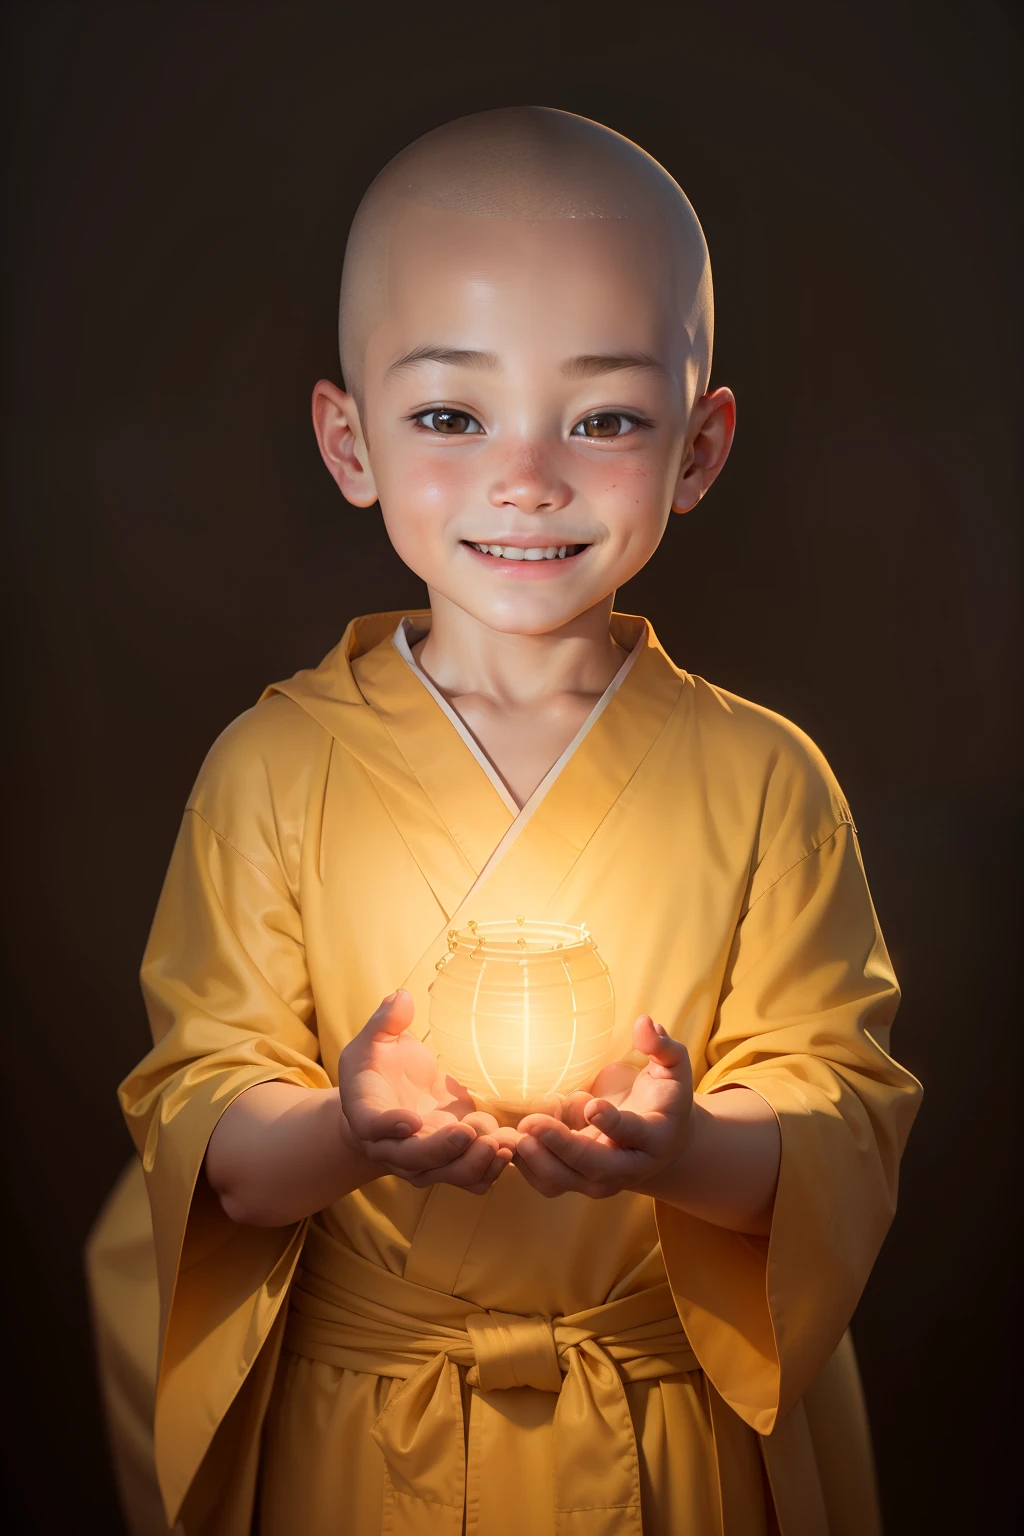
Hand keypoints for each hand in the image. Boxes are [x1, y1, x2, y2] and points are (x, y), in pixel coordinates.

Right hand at [338, 990, 514, 1193]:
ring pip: (447, 1173)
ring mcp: (425, 1160)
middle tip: (467, 1133)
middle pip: (414, 1159)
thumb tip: (402, 996)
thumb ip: (385, 1022)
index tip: (411, 1120)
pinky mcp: (452, 1161)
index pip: (372, 1126)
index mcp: (366, 1114)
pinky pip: (470, 1177)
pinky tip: (510, 1149)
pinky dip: (490, 1170)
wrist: (386, 1102)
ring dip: (475, 1163)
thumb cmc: (375, 1068)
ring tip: (501, 1143)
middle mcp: (393, 1147)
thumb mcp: (373, 1041)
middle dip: (442, 1150)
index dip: (388, 1127)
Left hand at [512, 1015, 693, 1198]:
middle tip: (531, 1123)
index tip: (592, 1106)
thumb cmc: (664, 1098)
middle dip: (562, 1147)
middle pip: (595, 1166)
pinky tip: (511, 1142)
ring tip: (516, 1134)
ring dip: (537, 1161)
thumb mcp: (673, 1070)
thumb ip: (663, 1047)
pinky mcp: (576, 1181)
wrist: (660, 1143)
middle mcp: (628, 1166)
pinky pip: (547, 1183)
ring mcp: (600, 1180)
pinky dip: (526, 1167)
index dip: (613, 1122)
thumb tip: (644, 1023)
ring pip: (565, 1181)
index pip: (633, 1132)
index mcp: (655, 1137)